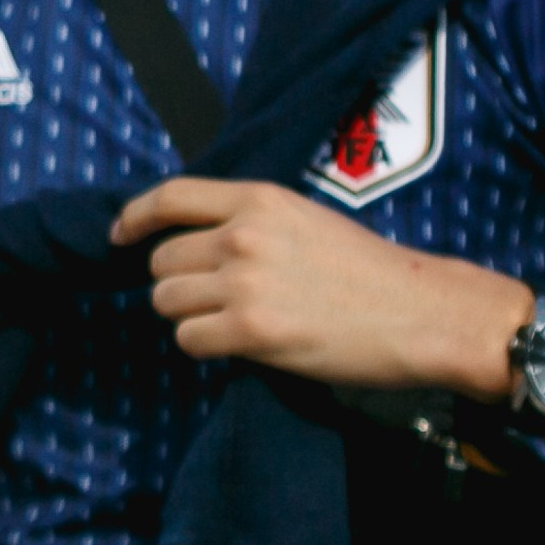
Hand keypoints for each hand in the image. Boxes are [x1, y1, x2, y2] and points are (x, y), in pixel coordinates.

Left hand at [112, 177, 530, 399]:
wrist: (424, 313)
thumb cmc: (370, 271)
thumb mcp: (304, 221)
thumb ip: (248, 222)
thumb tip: (193, 241)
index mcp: (258, 200)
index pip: (170, 196)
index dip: (135, 217)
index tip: (119, 234)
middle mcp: (243, 235)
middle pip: (161, 261)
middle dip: (178, 283)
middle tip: (215, 299)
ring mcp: (245, 283)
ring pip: (167, 301)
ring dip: (189, 317)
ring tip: (231, 322)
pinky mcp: (253, 331)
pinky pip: (189, 339)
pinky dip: (204, 347)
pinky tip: (238, 345)